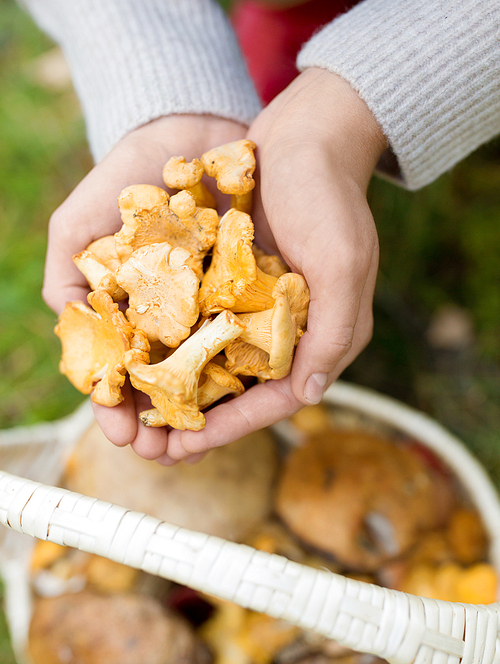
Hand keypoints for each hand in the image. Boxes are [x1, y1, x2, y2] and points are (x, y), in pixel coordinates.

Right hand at [45, 114, 246, 459]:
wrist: (189, 131)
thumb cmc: (127, 180)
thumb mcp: (80, 227)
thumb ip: (69, 279)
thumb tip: (69, 331)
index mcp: (132, 317)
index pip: (124, 376)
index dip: (120, 408)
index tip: (122, 435)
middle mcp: (174, 322)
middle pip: (168, 387)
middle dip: (165, 424)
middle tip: (163, 454)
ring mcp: (217, 311)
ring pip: (212, 374)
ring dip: (206, 413)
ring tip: (199, 445)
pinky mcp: (257, 297)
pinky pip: (256, 342)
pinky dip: (252, 371)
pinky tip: (247, 400)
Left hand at [164, 68, 386, 462]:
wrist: (306, 137)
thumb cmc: (330, 198)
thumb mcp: (343, 263)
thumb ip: (334, 332)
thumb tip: (310, 396)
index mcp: (324, 334)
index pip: (279, 398)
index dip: (234, 426)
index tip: (190, 447)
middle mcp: (291, 330)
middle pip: (242, 391)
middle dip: (200, 422)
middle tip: (155, 449)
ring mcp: (259, 308)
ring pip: (217, 366)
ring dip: (180, 394)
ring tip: (139, 420)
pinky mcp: (233, 284)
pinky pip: (201, 326)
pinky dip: (175, 348)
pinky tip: (141, 364)